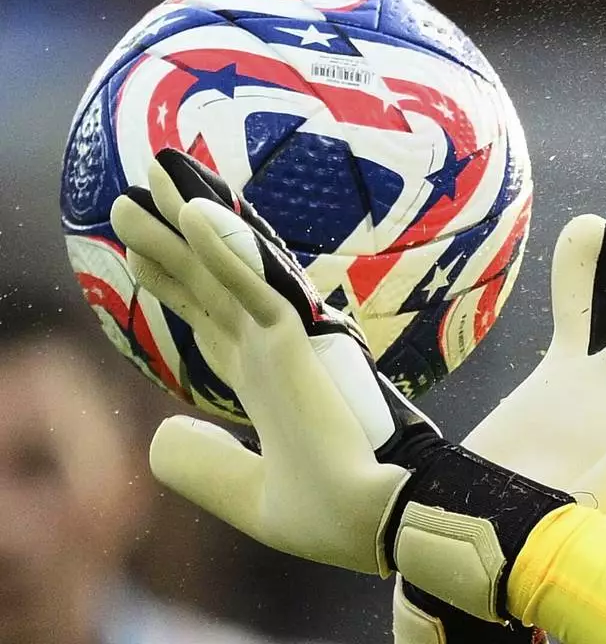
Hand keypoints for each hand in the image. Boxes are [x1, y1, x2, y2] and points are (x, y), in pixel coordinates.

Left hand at [112, 149, 570, 623]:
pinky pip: (256, 285)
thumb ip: (204, 466)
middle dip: (175, 238)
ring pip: (231, 264)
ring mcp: (287, 340)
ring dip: (192, 217)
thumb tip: (159, 433)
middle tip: (136, 194)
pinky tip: (192, 213)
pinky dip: (224, 248)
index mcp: (269, 382)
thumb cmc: (334, 514)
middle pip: (215, 278)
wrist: (381, 520)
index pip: (215, 318)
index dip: (178, 282)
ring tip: (155, 173)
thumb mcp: (250, 496)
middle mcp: (276, 349)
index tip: (141, 252)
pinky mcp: (299, 342)